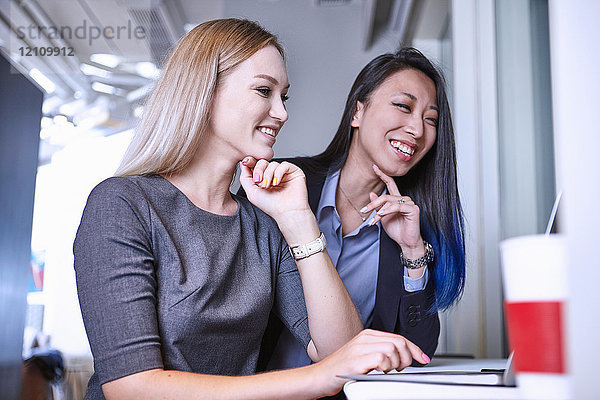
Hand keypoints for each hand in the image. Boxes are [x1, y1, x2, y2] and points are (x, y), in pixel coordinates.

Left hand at [239, 156, 310, 220]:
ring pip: (273, 163)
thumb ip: (245, 178)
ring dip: (268, 174)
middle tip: (258, 181)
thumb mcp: (252, 192)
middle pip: (263, 162)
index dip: (250, 161)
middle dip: (258, 170)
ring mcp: (284, 173)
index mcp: (264, 178)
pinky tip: (277, 183)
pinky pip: (284, 165)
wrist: (286, 213)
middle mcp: (274, 175)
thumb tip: (243, 164)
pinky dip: (278, 172)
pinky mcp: (294, 172)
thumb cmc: (271, 206)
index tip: (246, 163)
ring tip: (268, 186)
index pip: (256, 164)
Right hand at [311, 329, 429, 396]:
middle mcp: (365, 338)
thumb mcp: (363, 356)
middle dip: (407, 357)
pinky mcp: (357, 360)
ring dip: (395, 364)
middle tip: (400, 369)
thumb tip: (403, 357)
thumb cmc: (341, 369)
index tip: (422, 358)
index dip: (414, 349)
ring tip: (386, 371)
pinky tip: (378, 372)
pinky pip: (381, 359)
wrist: (320, 376)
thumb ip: (381, 352)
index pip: (399, 337)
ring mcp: (360, 348)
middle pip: (399, 342)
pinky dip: (385, 367)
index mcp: (368, 335)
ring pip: (393, 350)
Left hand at [361, 165, 424, 257]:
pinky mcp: (413, 209)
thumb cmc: (396, 230)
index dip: (383, 175)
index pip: (390, 184)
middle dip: (373, 203)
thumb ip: (378, 206)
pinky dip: (387, 211)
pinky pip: (396, 206)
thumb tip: (371, 193)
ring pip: (389, 201)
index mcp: (397, 200)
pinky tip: (381, 215)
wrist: (406, 242)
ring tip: (373, 219)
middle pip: (385, 196)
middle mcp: (404, 199)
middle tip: (364, 210)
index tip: (374, 167)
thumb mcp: (383, 217)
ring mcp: (409, 203)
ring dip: (378, 210)